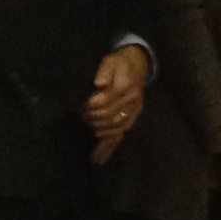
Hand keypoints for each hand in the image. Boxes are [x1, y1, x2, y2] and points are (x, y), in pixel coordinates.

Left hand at [84, 45, 148, 162]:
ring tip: (91, 130)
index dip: (93, 104)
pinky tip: (98, 158)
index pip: (107, 100)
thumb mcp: (111, 61)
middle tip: (83, 116)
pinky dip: (109, 148)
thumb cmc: (120, 64)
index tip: (83, 105)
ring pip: (117, 129)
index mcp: (126, 86)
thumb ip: (105, 71)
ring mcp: (133, 112)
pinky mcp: (131, 119)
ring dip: (102, 131)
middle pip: (111, 116)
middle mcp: (132, 101)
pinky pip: (120, 136)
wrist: (138, 66)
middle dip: (95, 118)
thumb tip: (99, 83)